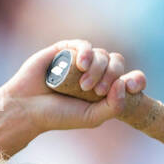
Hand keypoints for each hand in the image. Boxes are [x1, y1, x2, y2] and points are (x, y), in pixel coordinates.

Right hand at [0, 39, 145, 133]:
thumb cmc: (58, 116)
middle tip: (96, 91)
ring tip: (83, 85)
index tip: (132, 85)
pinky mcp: (66, 50)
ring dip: (98, 69)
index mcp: (105, 91)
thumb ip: (114, 106)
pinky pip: (85, 45)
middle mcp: (96, 74)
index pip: (130, 79)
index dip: (136, 80)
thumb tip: (124, 82)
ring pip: (102, 55)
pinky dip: (86, 53)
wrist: (27, 107)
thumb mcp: (91, 118)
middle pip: (117, 64)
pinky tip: (81, 64)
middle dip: (111, 76)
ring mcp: (81, 61)